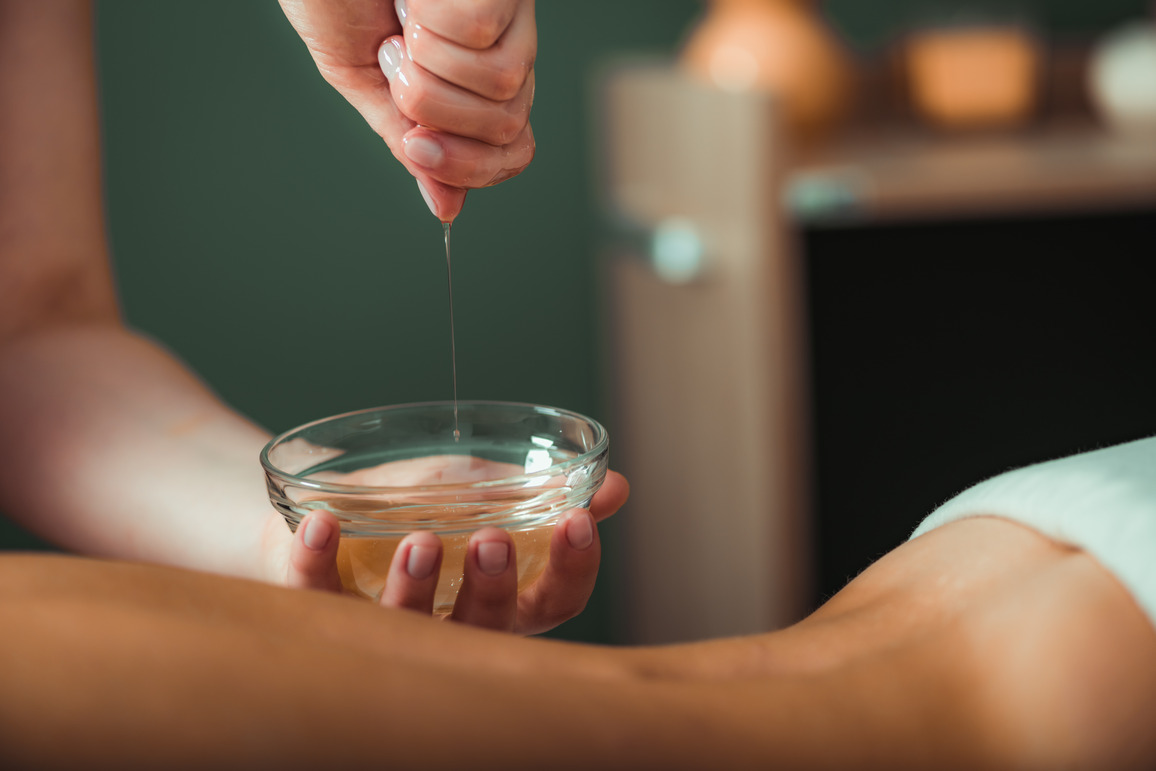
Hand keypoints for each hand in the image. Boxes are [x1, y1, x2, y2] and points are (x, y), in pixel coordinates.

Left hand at [264, 462, 628, 634]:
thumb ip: (538, 492)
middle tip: (490, 541)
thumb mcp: (483, 490)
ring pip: (406, 630)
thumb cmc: (416, 505)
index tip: (577, 522)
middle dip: (491, 588)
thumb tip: (615, 487)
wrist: (329, 508)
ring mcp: (384, 625)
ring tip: (419, 538)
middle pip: (485, 628)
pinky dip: (317, 561)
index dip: (572, 568)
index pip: (555, 602)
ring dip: (415, 587)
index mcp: (502, 598)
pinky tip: (322, 523)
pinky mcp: (320, 611)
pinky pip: (317, 598)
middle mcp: (450, 625)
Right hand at [278, 0, 536, 221]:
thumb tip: (446, 208)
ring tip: (404, 23)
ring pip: (503, 84)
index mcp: (477, 80)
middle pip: (509, 127)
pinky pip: (483, 31)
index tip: (417, 147)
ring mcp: (514, 10)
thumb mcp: (362, 78)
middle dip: (436, 111)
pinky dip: (432, 19)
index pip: (515, 150)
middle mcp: (507, 45)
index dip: (473, 166)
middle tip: (397, 65)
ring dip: (430, 63)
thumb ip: (406, 138)